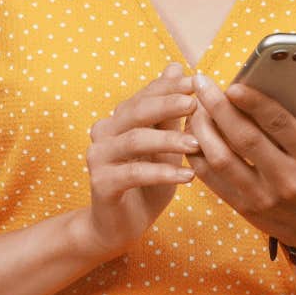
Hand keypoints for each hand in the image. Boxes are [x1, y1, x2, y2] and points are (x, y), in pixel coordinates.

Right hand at [69, 64, 200, 260]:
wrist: (118, 227)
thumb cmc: (146, 184)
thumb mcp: (164, 147)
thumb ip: (169, 113)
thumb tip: (175, 67)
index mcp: (118, 120)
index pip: (143, 95)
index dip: (168, 87)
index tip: (197, 81)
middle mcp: (103, 133)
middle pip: (136, 112)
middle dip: (168, 105)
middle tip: (196, 103)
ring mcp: (98, 158)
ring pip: (135, 140)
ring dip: (168, 140)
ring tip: (197, 143)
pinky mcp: (101, 183)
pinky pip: (134, 173)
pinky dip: (163, 173)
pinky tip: (188, 177)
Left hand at [186, 75, 295, 251]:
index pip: (279, 124)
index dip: (254, 103)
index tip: (233, 85)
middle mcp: (287, 177)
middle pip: (244, 139)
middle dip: (218, 108)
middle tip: (201, 84)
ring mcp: (263, 196)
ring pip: (221, 159)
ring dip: (201, 130)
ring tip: (193, 108)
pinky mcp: (243, 207)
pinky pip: (211, 179)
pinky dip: (196, 154)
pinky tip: (191, 134)